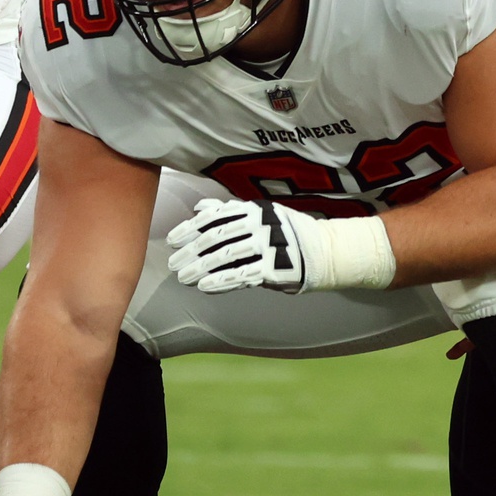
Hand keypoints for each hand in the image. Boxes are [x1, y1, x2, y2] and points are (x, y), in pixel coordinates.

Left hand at [166, 198, 315, 293]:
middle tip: (173, 264)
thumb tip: (199, 208)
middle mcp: (259, 223)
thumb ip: (229, 212)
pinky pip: (242, 275)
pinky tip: (204, 287)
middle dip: (190, 251)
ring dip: (200, 268)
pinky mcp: (274, 267)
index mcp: (252, 208)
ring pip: (225, 256)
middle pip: (216, 237)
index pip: (213, 217)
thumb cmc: (285, 233)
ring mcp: (267, 244)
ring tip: (184, 278)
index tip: (171, 240)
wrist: (324, 251)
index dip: (189, 228)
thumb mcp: (260, 215)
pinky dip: (220, 281)